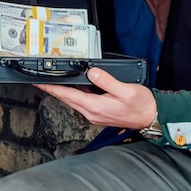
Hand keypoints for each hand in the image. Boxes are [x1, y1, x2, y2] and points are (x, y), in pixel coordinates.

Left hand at [37, 68, 158, 130]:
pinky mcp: (99, 114)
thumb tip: (93, 72)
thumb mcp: (126, 90)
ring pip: (73, 101)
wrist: (150, 117)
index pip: (68, 95)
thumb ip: (107, 81)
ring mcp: (94, 114)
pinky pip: (82, 103)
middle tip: (40, 81)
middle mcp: (91, 113)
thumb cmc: (141, 105)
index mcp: (95, 106)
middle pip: (67, 99)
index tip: (40, 83)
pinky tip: (74, 89)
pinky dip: (74, 95)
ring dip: (63, 93)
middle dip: (53, 90)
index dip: (52, 88)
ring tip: (53, 83)